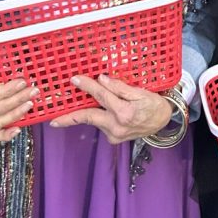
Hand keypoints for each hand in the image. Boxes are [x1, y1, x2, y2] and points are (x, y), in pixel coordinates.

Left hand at [50, 74, 172, 143]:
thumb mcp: (140, 92)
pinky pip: (100, 125)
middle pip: (88, 117)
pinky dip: (95, 117)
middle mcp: (117, 127)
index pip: (101, 96)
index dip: (87, 86)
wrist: (164, 122)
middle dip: (69, 118)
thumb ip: (120, 87)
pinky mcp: (114, 139)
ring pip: (94, 120)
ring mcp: (114, 135)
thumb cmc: (153, 105)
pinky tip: (95, 111)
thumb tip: (102, 79)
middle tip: (53, 120)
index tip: (75, 79)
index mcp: (124, 113)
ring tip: (67, 111)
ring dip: (82, 114)